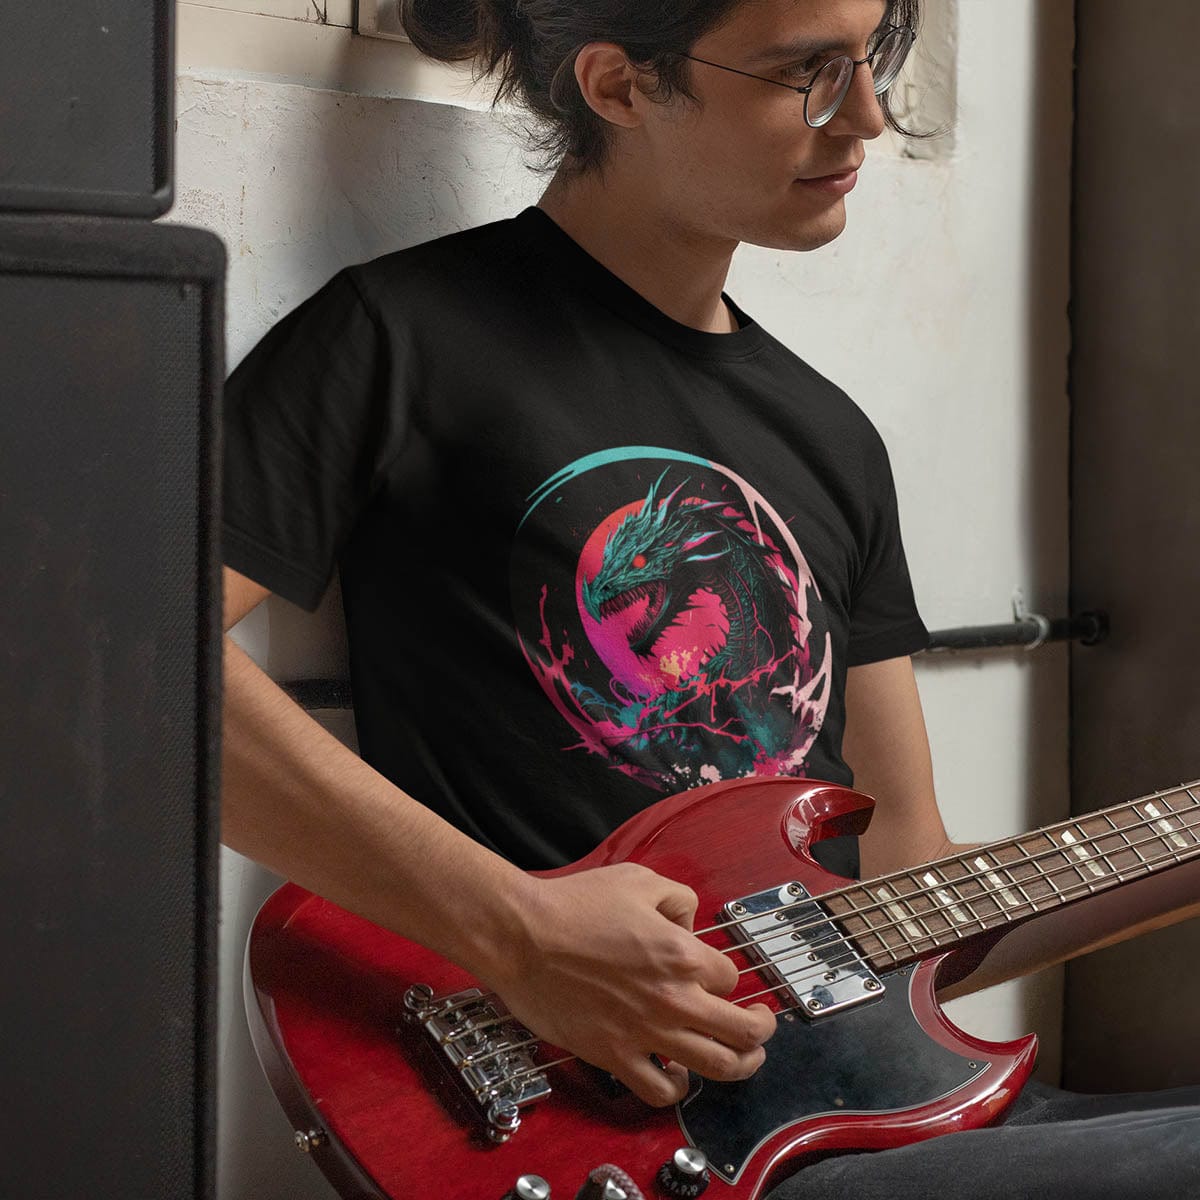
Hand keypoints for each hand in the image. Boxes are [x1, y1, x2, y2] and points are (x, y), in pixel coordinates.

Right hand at [478, 863, 775, 1106]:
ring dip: (740, 1065)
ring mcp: (645, 1032)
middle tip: (761, 1025)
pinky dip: (678, 1088)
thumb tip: (690, 922)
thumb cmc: (573, 906)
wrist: (522, 936)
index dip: (730, 977)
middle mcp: (672, 998)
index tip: (721, 978)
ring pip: (717, 1067)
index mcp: (681, 954)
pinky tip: (677, 1075)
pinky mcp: (615, 1055)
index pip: (731, 978)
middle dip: (761, 1029)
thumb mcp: (638, 879)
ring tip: (742, 1058)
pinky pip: (661, 1090)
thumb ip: (678, 898)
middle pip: (743, 1031)